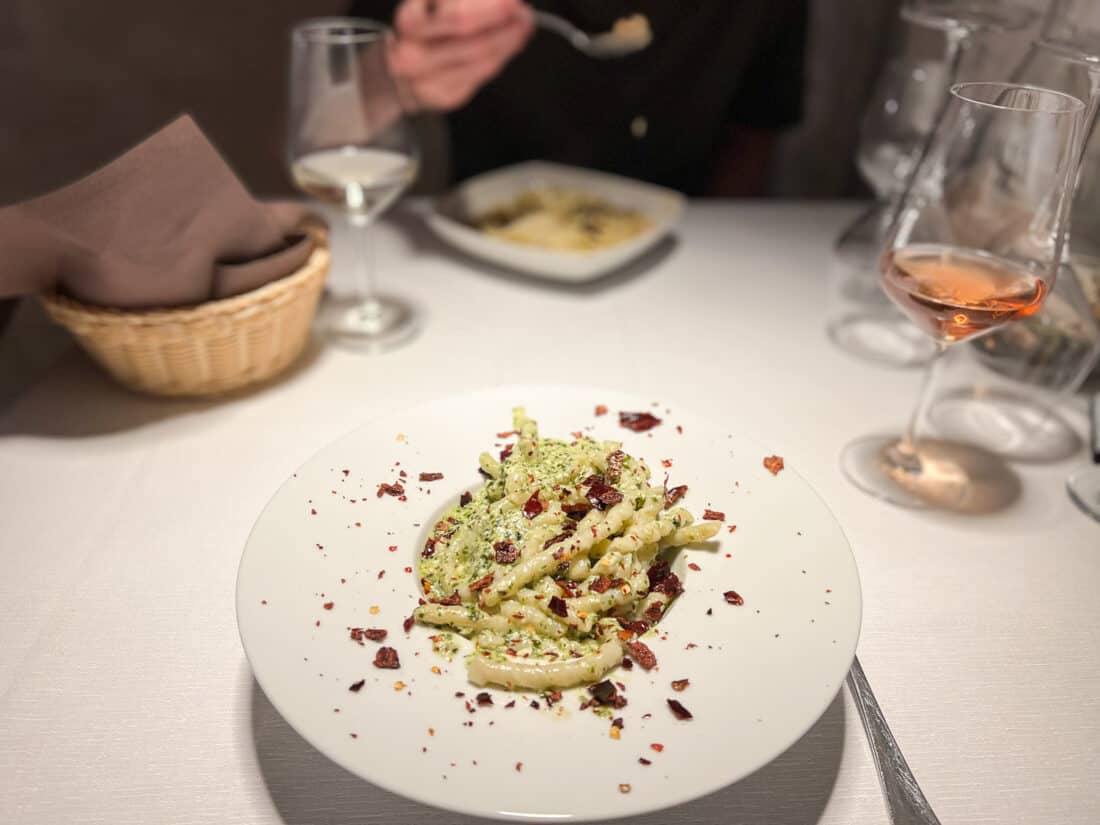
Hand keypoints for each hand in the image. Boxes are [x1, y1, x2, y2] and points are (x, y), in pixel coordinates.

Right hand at [388, 0, 533, 110]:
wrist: (401, 67)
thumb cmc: (424, 27)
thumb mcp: (432, 3)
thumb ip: (460, 2)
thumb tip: (503, 1)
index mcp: (410, 24)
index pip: (459, 19)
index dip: (492, 10)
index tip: (513, 2)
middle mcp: (414, 57)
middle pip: (475, 45)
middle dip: (506, 28)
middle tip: (524, 15)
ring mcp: (429, 82)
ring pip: (483, 63)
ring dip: (510, 42)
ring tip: (522, 26)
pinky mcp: (446, 97)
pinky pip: (483, 76)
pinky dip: (502, 57)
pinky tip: (510, 43)